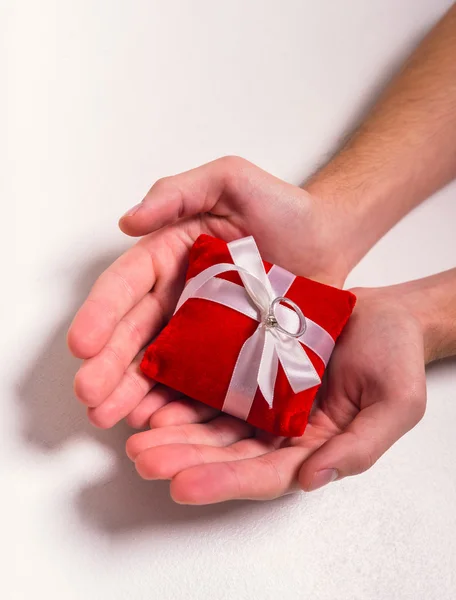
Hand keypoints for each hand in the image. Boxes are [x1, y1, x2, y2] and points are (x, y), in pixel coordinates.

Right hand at [67, 157, 349, 427]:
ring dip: (131, 391)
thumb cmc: (282, 207)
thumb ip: (179, 192)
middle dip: (109, 365)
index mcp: (169, 255)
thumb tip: (127, 222)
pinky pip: (198, 380)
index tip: (83, 345)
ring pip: (158, 362)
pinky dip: (176, 401)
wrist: (328, 240)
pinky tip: (156, 420)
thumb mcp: (229, 179)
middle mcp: (177, 295)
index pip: (127, 285)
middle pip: (134, 332)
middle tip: (90, 395)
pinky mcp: (229, 353)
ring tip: (110, 416)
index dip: (101, 314)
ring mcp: (201, 329)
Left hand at [125, 286, 426, 503]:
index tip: (182, 485)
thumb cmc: (396, 357)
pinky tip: (157, 397)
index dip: (224, 482)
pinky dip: (185, 396)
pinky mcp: (252, 370)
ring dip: (175, 431)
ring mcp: (265, 400)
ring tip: (138, 434)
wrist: (386, 314)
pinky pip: (214, 386)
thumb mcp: (394, 405)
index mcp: (314, 447)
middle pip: (228, 453)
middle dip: (185, 458)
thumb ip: (359, 447)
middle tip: (144, 458)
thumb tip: (312, 480)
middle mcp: (283, 430)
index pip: (264, 474)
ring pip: (213, 423)